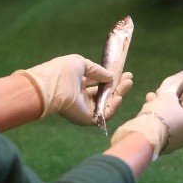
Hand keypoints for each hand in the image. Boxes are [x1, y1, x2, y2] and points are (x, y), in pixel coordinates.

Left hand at [13, 55, 131, 124]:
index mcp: (77, 83)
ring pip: (106, 103)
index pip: (97, 82)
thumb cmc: (62, 71)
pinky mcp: (87, 118)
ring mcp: (84, 108)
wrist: (52, 86)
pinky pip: (104, 115)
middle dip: (118, 85)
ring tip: (128, 83)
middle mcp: (81, 96)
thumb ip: (97, 70)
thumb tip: (111, 76)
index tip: (123, 72)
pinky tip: (119, 97)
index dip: (110, 78)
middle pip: (104, 93)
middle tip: (130, 78)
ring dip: (119, 94)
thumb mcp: (81, 63)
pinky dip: (113, 107)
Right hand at [111, 85, 182, 159]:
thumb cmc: (162, 114)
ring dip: (159, 107)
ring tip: (149, 97)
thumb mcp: (169, 97)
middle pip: (179, 112)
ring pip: (168, 120)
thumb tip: (171, 97)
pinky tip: (145, 109)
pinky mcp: (161, 145)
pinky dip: (154, 118)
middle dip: (168, 100)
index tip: (174, 89)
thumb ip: (172, 94)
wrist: (145, 136)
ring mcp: (174, 142)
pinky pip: (160, 128)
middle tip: (158, 92)